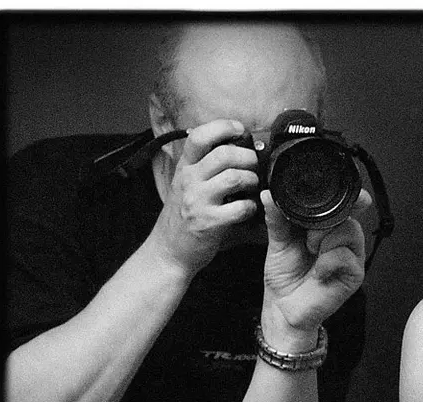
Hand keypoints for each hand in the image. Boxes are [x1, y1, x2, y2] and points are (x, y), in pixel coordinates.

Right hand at [149, 119, 258, 276]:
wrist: (168, 252)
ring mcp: (198, 202)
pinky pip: (239, 208)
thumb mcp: (185, 184)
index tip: (241, 130)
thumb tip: (231, 145)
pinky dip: (251, 207)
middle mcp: (189, 181)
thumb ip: (203, 166)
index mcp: (184, 168)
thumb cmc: (183, 217)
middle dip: (247, 157)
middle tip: (254, 166)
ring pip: (234, 178)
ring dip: (251, 180)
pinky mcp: (209, 223)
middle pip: (224, 154)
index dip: (224, 127)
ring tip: (253, 187)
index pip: (200, 135)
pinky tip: (249, 210)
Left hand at [259, 189, 369, 350]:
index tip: (345, 193)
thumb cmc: (285, 276)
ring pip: (350, 231)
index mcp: (327, 227)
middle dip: (325, 220)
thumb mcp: (278, 242)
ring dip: (325, 239)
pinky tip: (319, 271)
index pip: (342, 205)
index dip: (347, 197)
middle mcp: (342, 239)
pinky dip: (328, 261)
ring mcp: (351, 256)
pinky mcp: (354, 274)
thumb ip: (277, 218)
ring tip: (312, 252)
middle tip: (308, 237)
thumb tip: (269, 195)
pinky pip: (346, 256)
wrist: (283, 307)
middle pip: (348, 214)